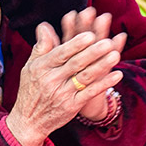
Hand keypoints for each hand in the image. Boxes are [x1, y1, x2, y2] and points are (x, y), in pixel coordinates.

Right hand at [6, 23, 123, 145]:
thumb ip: (41, 46)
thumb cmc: (30, 89)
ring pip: (85, 77)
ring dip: (101, 66)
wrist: (28, 120)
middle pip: (75, 64)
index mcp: (41, 68)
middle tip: (107, 42)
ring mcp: (63, 94)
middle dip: (92, 52)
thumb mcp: (30, 67)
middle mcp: (52, 80)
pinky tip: (116, 75)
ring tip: (115, 54)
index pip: (60, 53)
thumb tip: (45, 25)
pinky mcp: (72, 106)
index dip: (76, 44)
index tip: (89, 35)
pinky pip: (90, 93)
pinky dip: (104, 84)